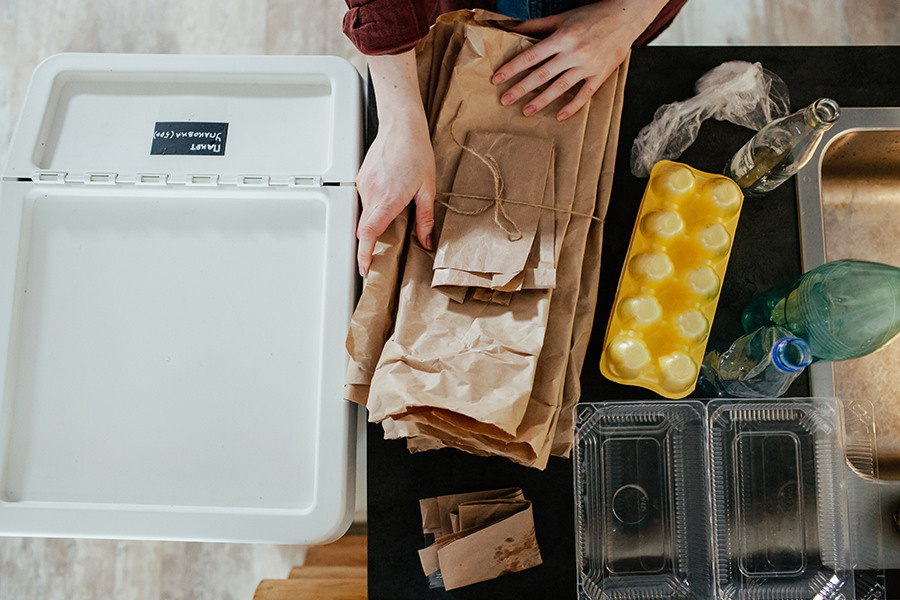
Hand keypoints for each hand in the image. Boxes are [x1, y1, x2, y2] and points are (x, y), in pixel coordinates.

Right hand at [356, 50, 435, 276]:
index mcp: (388, 200)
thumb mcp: (428, 189)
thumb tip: (426, 241)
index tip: (365, 267)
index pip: (369, 234)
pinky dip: (376, 203)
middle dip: (373, 239)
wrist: (401, 124)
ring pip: (366, 212)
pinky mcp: (361, 177)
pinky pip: (366, 198)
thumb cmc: (415, 151)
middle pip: (366, 227)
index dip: (365, 254)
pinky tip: (391, 191)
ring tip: (397, 204)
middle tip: (385, 245)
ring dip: (378, 217)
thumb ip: (425, 219)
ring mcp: (363, 185)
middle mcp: (371, 193)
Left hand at [491, 0, 667, 119]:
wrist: (625, 16)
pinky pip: (585, 94)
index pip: (531, 56)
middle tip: (505, 100)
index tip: (498, 79)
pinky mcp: (600, 74)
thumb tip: (510, 28)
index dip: (513, 68)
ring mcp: (588, 65)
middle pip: (542, 74)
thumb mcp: (562, 17)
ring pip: (561, 87)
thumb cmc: (591, 16)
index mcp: (562, 37)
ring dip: (542, 101)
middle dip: (521, 88)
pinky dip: (572, 106)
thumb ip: (536, 26)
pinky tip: (560, 116)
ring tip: (526, 111)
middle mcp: (574, 52)